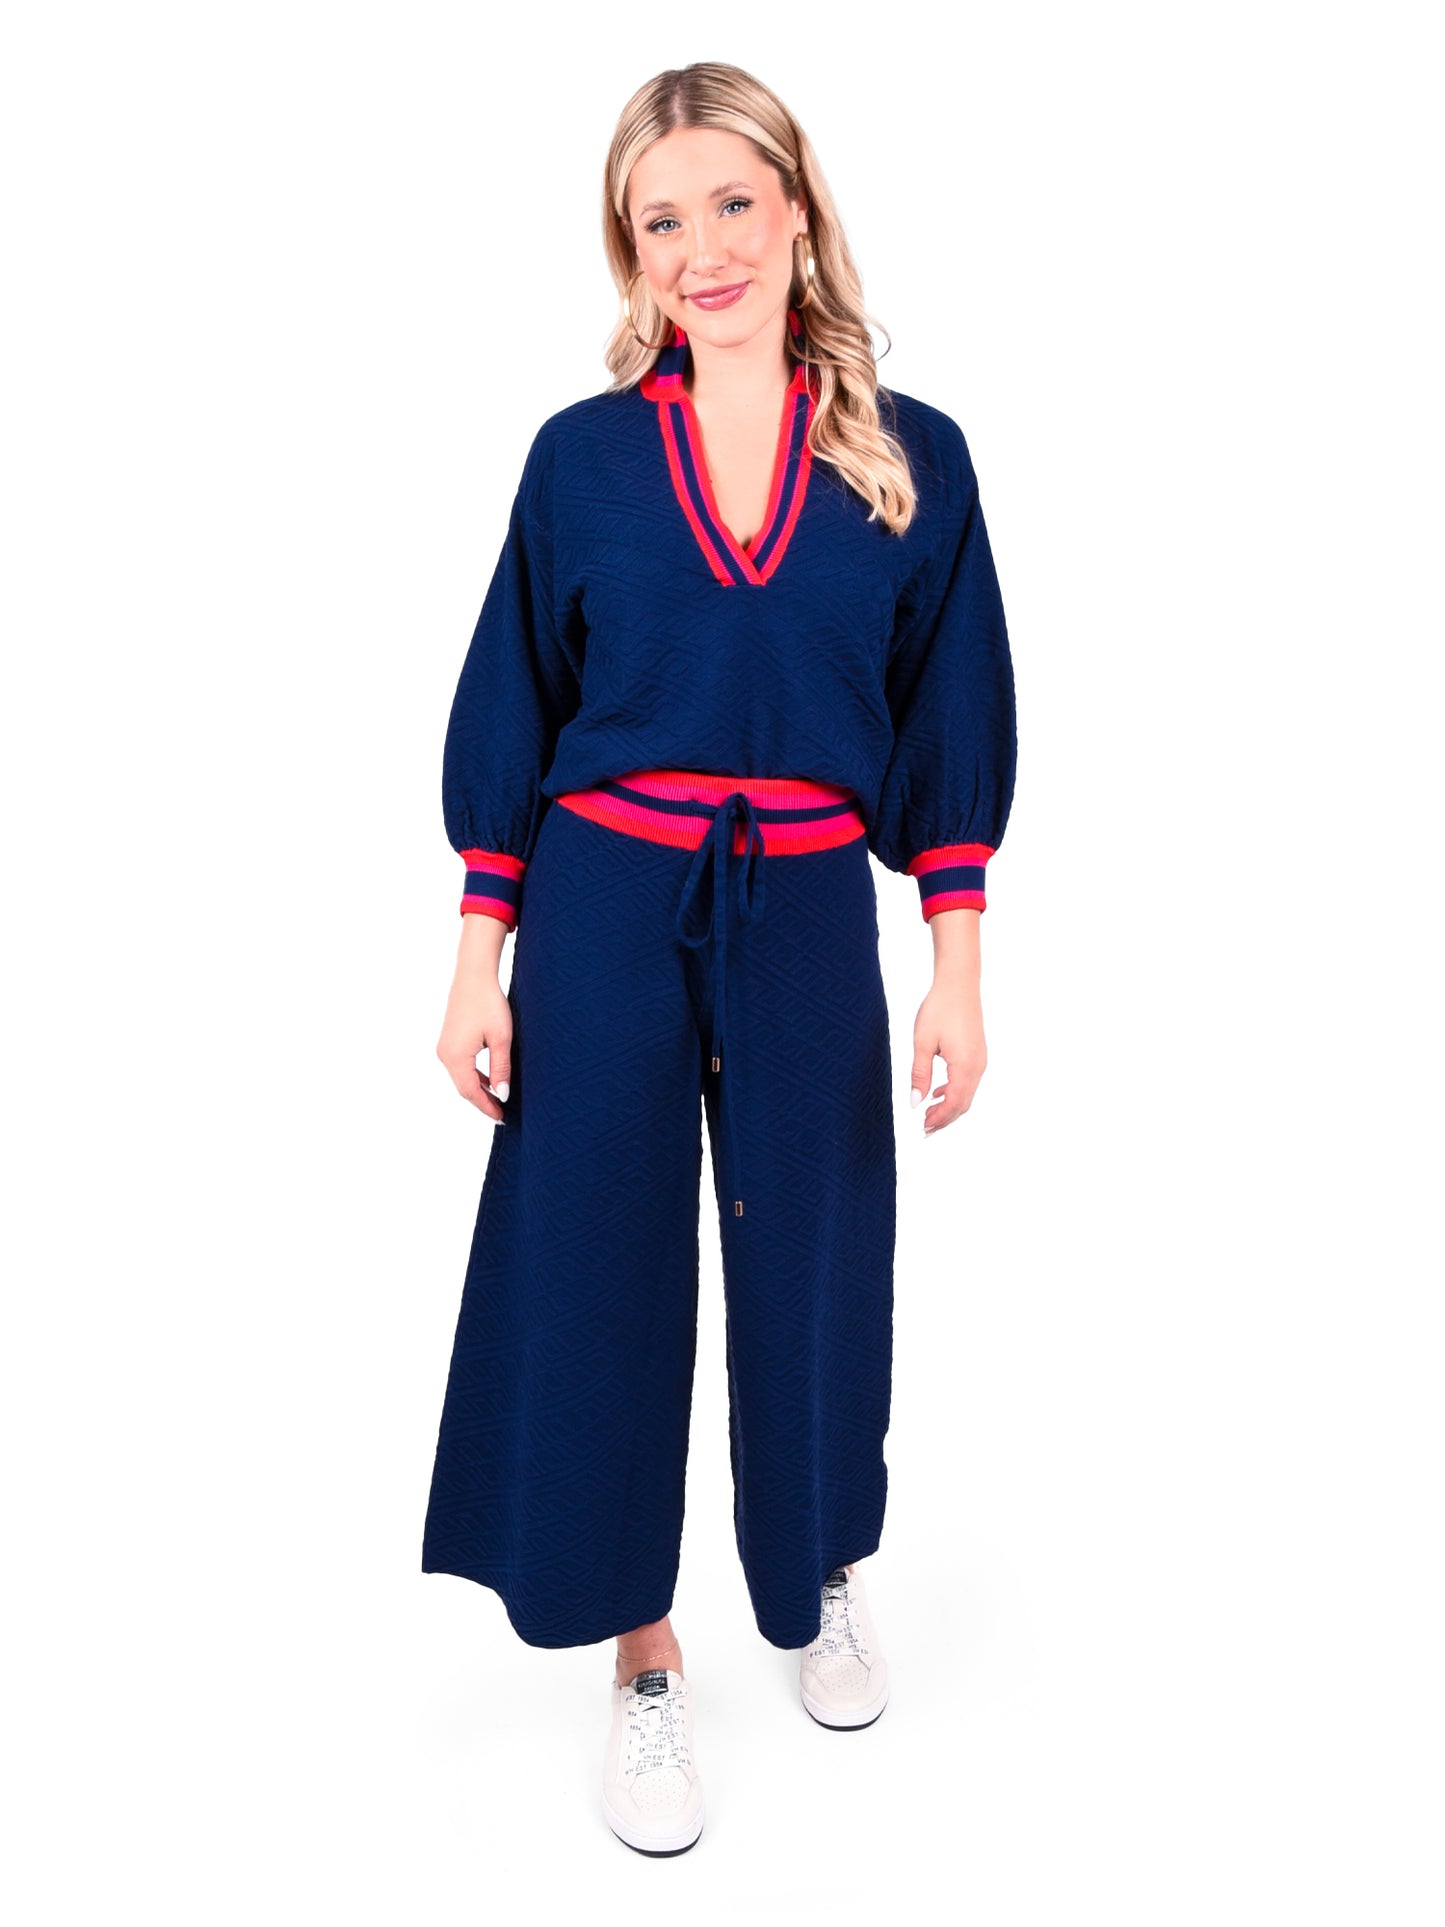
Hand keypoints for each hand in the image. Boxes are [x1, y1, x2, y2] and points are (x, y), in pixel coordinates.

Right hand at [437, 967, 512, 1120]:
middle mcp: (445, 1054)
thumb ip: (501, 1069)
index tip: (502, 1118)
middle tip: (501, 1114)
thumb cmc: (489, 1003)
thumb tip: (502, 1095)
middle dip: (482, 1101)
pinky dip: (474, 1076)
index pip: (471, 1092)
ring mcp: (444, 1047)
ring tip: (497, 1100)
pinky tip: (488, 1080)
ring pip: (461, 1077)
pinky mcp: (448, 1040)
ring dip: (478, 1089)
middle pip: (463, 1087)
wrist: (474, 976)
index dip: (486, 1107)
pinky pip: (460, 1066)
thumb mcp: (501, 1039)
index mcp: (456, 1057)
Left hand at [910, 974, 986, 1133]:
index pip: (953, 1103)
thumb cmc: (939, 1008)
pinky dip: (954, 1092)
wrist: (959, 984)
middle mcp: (977, 1066)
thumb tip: (915, 1102)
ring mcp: (980, 1060)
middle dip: (945, 1118)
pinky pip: (969, 1081)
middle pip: (963, 1103)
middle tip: (924, 1128)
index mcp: (964, 1065)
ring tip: (929, 1114)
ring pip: (967, 1094)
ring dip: (949, 1106)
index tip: (923, 1128)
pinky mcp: (978, 1053)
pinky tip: (937, 1092)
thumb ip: (919, 1075)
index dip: (939, 1119)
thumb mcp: (922, 1043)